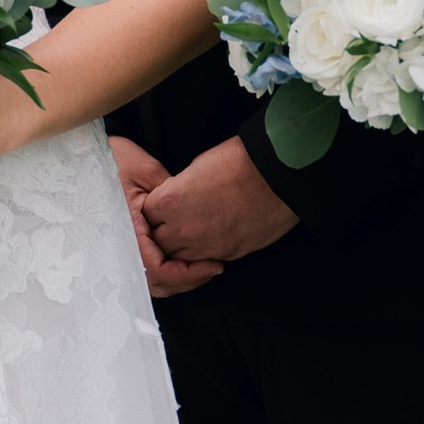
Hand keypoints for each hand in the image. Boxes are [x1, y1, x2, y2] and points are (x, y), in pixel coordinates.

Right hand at [112, 136, 221, 298]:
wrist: (82, 158)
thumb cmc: (109, 160)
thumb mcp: (144, 169)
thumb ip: (169, 193)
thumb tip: (192, 215)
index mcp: (126, 231)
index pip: (158, 270)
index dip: (188, 274)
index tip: (213, 265)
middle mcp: (119, 247)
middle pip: (157, 284)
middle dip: (188, 281)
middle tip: (213, 269)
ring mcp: (117, 250)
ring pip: (150, 283)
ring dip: (177, 281)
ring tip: (201, 268)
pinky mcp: (119, 247)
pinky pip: (142, 272)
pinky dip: (164, 274)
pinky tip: (181, 262)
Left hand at [141, 135, 301, 268]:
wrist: (277, 175)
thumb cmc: (240, 161)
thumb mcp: (197, 166)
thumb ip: (179, 189)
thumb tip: (178, 197)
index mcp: (169, 201)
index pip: (146, 216)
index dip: (155, 211)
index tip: (164, 207)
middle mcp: (182, 228)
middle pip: (158, 243)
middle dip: (163, 234)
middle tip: (176, 223)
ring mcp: (204, 245)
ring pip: (178, 259)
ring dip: (182, 249)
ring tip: (194, 233)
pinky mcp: (227, 254)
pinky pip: (205, 262)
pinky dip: (204, 255)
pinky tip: (211, 240)